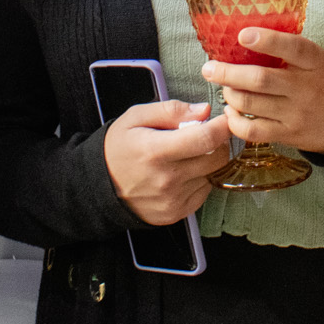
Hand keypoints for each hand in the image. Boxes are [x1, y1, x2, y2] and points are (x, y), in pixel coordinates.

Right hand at [103, 99, 232, 225]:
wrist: (98, 187)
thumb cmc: (117, 148)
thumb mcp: (136, 117)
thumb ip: (171, 110)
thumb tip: (203, 111)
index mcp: (155, 151)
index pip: (205, 138)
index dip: (222, 126)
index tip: (226, 118)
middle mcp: (166, 179)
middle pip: (217, 158)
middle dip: (219, 142)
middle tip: (206, 134)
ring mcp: (172, 199)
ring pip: (211, 175)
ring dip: (207, 162)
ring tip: (185, 155)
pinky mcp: (176, 213)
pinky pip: (203, 191)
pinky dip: (199, 179)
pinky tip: (181, 172)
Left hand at [201, 27, 323, 156]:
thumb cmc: (322, 81)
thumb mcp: (316, 59)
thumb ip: (288, 48)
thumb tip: (244, 34)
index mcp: (315, 62)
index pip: (293, 48)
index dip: (267, 40)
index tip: (242, 35)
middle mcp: (305, 88)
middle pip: (260, 79)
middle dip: (228, 73)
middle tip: (209, 68)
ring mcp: (296, 114)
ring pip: (251, 104)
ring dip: (229, 94)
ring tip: (223, 86)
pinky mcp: (287, 135)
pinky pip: (253, 131)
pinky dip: (234, 121)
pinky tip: (230, 111)